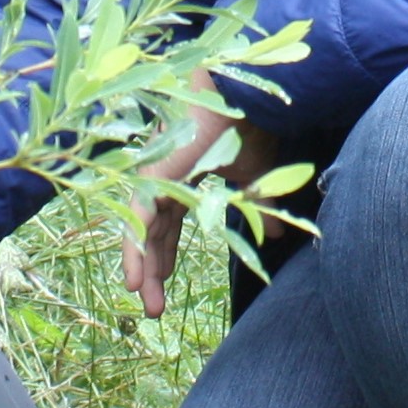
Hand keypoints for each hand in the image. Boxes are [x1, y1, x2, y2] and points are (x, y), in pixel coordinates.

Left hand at [121, 102, 242, 320]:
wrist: (247, 100)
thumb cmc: (252, 129)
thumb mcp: (257, 181)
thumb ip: (261, 209)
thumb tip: (276, 236)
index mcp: (183, 178)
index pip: (169, 224)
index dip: (166, 254)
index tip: (166, 284)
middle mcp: (164, 178)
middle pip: (151, 233)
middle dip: (153, 271)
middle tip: (155, 308)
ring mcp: (155, 176)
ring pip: (140, 230)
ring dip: (142, 269)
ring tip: (147, 303)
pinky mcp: (152, 176)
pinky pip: (135, 219)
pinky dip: (132, 250)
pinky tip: (134, 280)